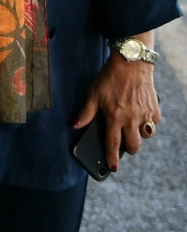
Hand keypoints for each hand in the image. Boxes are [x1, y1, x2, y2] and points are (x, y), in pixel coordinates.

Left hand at [73, 49, 162, 173]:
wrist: (131, 63)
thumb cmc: (110, 78)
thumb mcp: (93, 94)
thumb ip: (86, 112)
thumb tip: (75, 125)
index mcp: (115, 117)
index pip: (113, 143)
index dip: (112, 158)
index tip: (113, 168)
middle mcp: (132, 118)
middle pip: (135, 145)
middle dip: (129, 149)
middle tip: (124, 145)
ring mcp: (145, 114)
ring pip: (147, 135)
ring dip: (140, 136)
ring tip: (132, 129)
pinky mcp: (155, 108)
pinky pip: (154, 122)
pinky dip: (149, 122)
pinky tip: (141, 116)